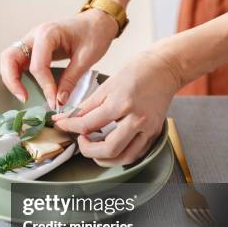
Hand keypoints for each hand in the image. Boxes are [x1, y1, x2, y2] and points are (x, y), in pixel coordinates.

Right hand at [0, 9, 117, 108]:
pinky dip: (16, 75)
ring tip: (23, 95)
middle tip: (24, 98)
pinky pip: (16, 62)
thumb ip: (70, 80)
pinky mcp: (32, 48)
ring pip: (9, 60)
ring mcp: (31, 41)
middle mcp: (34, 35)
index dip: (44, 86)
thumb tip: (59, 101)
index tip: (54, 102)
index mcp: (48, 33)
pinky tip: (26, 87)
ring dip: (11, 79)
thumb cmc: (94, 33)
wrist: (98, 21)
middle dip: (12, 80)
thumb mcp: (86, 58)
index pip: (37, 65)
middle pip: (9, 58)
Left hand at [54, 49, 182, 165]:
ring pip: (123, 157)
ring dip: (104, 159)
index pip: (89, 124)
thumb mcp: (106, 86)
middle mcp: (137, 119)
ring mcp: (148, 129)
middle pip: (108, 149)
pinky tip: (111, 149)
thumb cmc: (137, 72)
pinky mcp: (155, 133)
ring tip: (94, 148)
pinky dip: (120, 156)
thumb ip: (86, 107)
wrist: (166, 68)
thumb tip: (66, 118)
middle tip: (80, 140)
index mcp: (121, 104)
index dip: (70, 127)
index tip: (61, 125)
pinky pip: (136, 154)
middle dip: (88, 150)